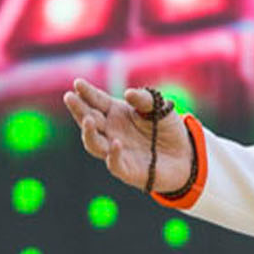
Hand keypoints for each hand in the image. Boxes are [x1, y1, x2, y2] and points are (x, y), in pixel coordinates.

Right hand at [62, 78, 192, 192]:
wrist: (184, 154)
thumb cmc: (166, 128)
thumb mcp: (158, 107)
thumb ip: (144, 99)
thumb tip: (128, 93)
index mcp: (115, 114)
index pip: (97, 102)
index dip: (86, 93)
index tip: (77, 83)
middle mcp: (111, 132)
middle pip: (89, 120)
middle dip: (78, 109)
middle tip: (70, 97)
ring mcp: (116, 151)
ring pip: (94, 144)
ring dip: (88, 133)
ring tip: (88, 120)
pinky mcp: (127, 170)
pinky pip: (114, 164)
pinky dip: (113, 155)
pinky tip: (116, 143)